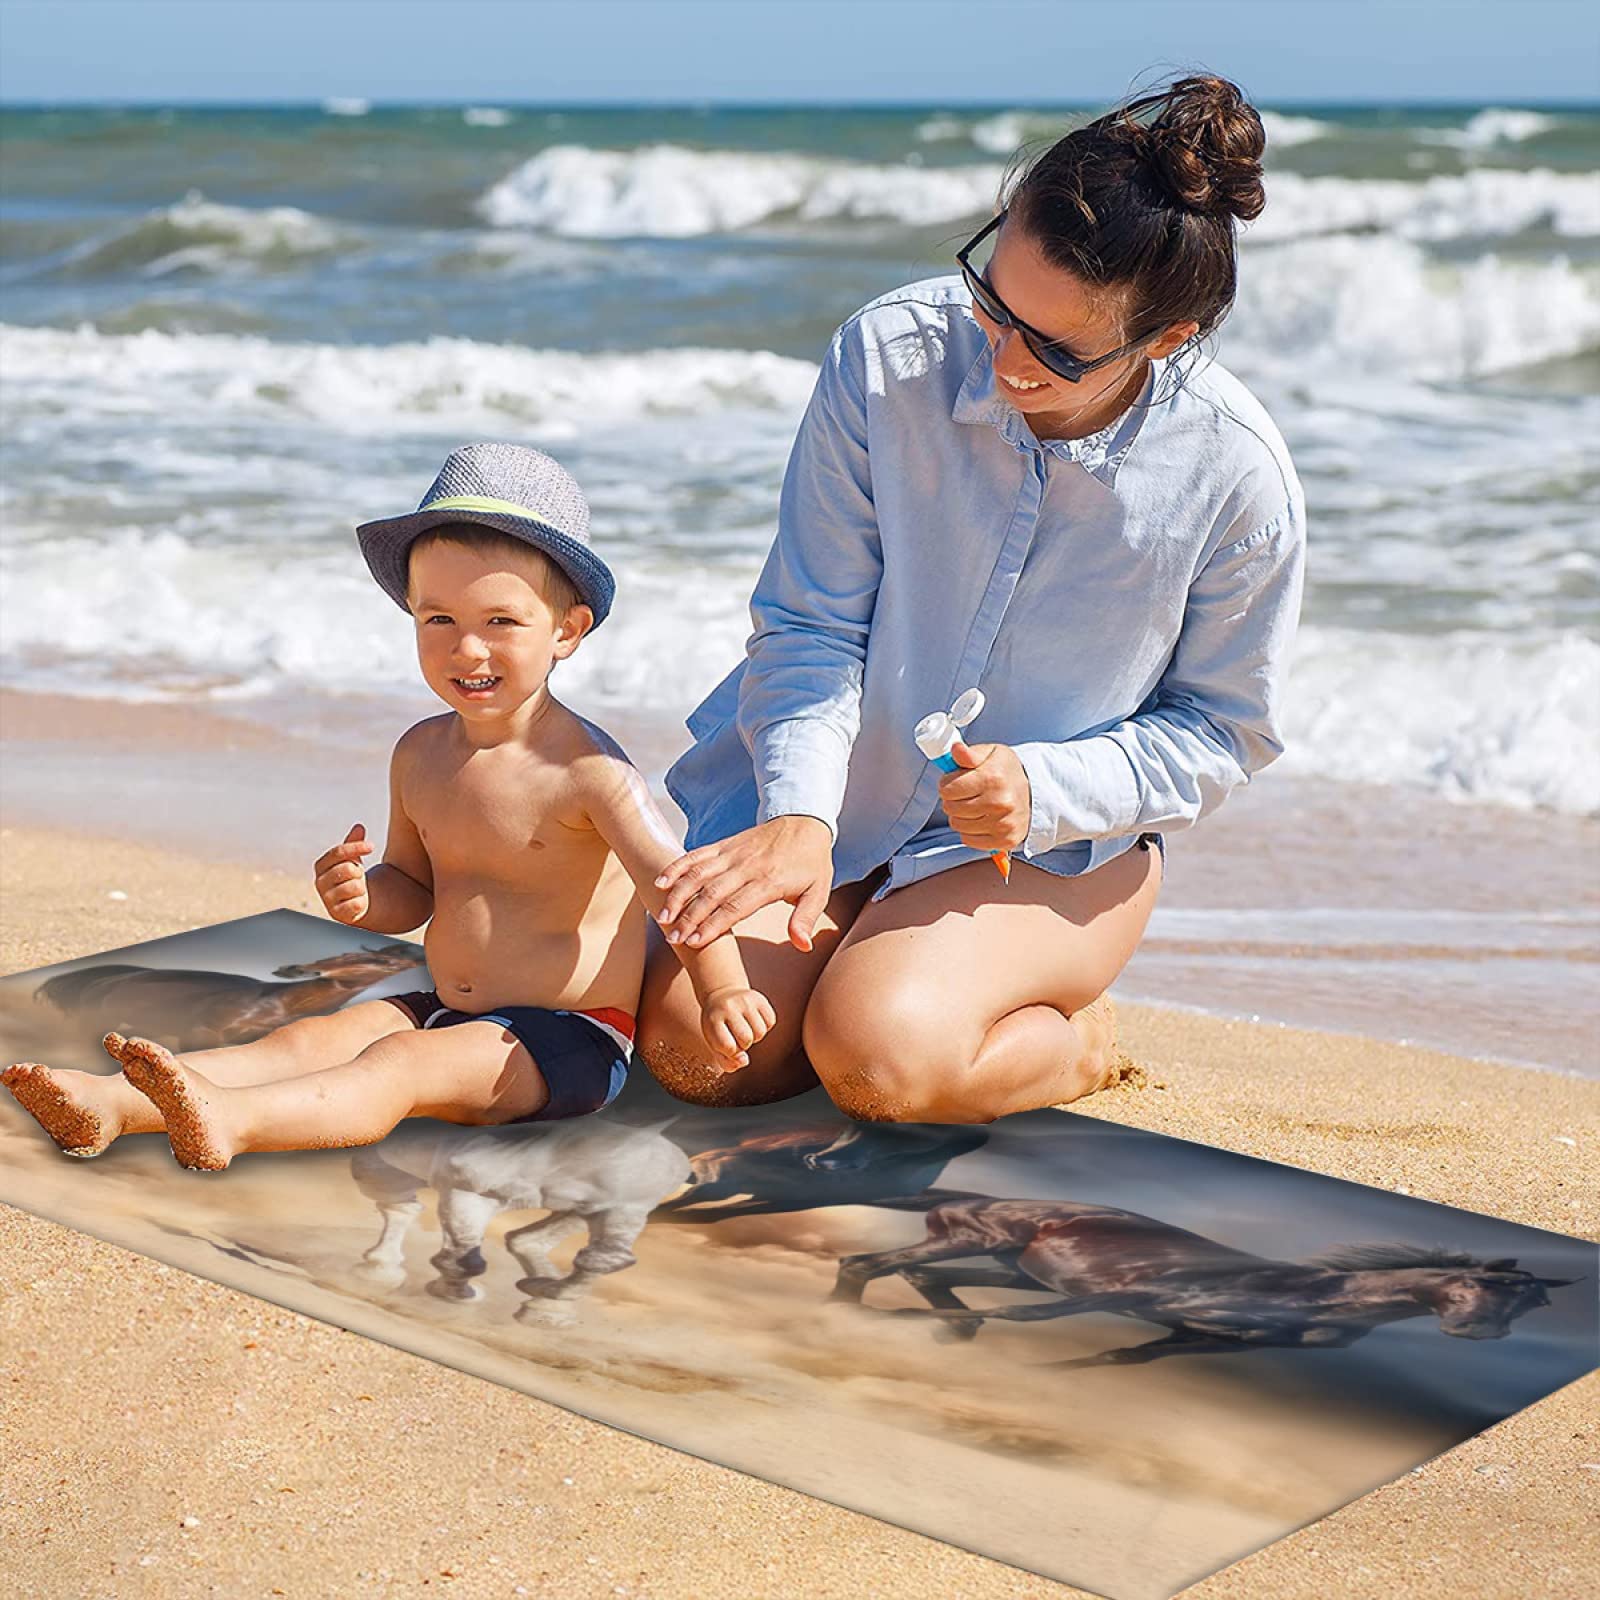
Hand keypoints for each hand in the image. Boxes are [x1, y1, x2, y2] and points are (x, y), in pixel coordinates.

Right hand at [314, 823, 374, 924]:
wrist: (354, 903)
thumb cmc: (352, 877)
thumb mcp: (353, 859)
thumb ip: (354, 843)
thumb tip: (359, 826)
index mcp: (321, 866)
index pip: (338, 852)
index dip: (356, 847)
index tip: (372, 846)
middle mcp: (320, 882)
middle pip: (348, 868)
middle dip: (359, 872)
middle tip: (358, 877)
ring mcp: (327, 899)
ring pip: (355, 886)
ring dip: (362, 888)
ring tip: (358, 890)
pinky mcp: (336, 914)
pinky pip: (356, 904)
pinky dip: (362, 902)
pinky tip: (358, 902)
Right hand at [655, 814, 834, 952]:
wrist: (805, 819)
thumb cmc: (811, 861)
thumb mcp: (818, 891)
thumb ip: (806, 918)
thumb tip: (803, 946)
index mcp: (768, 881)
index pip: (735, 906)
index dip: (714, 924)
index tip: (695, 942)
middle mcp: (746, 866)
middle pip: (711, 893)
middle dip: (689, 917)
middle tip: (673, 938)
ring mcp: (732, 853)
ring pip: (698, 874)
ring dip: (678, 895)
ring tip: (663, 916)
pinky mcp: (724, 844)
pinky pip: (696, 855)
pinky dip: (677, 867)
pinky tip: (660, 882)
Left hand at [700, 984, 776, 1072]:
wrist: (722, 994)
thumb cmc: (718, 1024)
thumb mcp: (713, 1042)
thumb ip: (725, 1061)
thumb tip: (743, 1061)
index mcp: (713, 1020)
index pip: (728, 1046)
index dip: (731, 1052)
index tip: (727, 1045)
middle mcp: (729, 1007)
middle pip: (746, 1039)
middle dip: (744, 1045)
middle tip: (736, 1036)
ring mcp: (745, 1001)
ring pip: (760, 1032)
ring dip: (755, 1036)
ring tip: (745, 1028)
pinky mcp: (759, 998)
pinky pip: (770, 1021)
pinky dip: (764, 1026)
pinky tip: (754, 1021)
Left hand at [938, 741, 1031, 852]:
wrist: (1035, 793)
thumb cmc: (1007, 772)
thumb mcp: (991, 754)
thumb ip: (969, 754)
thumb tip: (955, 749)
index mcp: (992, 778)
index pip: (947, 789)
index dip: (947, 784)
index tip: (957, 781)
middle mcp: (999, 802)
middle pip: (950, 808)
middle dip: (953, 800)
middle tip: (966, 794)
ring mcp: (1003, 824)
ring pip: (957, 825)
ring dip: (961, 816)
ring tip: (974, 806)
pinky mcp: (1005, 840)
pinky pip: (968, 840)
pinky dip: (970, 831)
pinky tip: (981, 819)